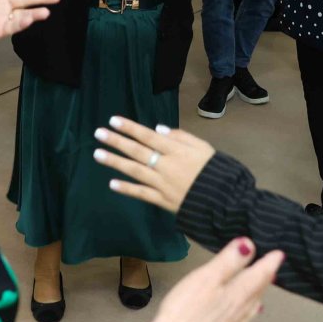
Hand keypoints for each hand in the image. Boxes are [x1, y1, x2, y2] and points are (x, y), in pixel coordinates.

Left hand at [95, 116, 216, 213]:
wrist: (225, 201)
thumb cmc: (216, 171)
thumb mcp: (204, 147)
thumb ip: (182, 137)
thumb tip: (158, 129)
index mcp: (177, 150)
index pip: (148, 136)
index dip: (130, 128)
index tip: (113, 121)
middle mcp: (166, 165)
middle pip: (137, 151)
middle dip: (117, 141)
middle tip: (98, 133)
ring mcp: (162, 183)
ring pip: (135, 170)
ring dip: (115, 162)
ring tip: (97, 154)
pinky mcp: (162, 200)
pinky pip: (142, 193)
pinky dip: (126, 188)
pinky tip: (112, 183)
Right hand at [146, 238, 283, 321]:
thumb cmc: (186, 310)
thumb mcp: (207, 277)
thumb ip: (229, 261)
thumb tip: (249, 245)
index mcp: (238, 294)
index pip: (261, 275)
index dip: (270, 262)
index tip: (279, 253)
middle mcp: (240, 312)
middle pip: (258, 291)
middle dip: (266, 277)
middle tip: (272, 266)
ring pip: (251, 306)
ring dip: (258, 293)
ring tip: (261, 286)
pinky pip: (242, 320)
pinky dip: (248, 310)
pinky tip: (244, 313)